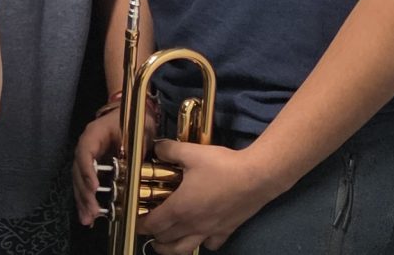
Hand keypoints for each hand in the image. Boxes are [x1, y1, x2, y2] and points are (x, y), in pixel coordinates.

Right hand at [70, 104, 124, 225]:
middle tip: (91, 213)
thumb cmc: (136, 120)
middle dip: (85, 194)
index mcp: (94, 134)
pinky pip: (86, 184)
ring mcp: (87, 157)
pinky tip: (90, 216)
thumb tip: (132, 171)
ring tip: (87, 220)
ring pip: (79, 180)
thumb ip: (133, 149)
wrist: (134, 112)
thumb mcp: (138, 131)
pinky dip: (87, 200)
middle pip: (78, 171)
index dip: (87, 171)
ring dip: (83, 201)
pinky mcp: (93, 167)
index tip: (94, 188)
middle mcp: (86, 146)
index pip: (85, 152)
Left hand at [136, 139, 288, 252]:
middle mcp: (192, 225)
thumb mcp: (191, 152)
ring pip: (185, 249)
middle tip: (148, 227)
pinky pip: (210, 245)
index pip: (152, 224)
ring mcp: (210, 231)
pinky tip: (200, 236)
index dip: (139, 224)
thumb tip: (156, 148)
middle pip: (165, 240)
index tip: (135, 219)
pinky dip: (202, 244)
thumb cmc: (222, 166)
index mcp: (179, 208)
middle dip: (153, 236)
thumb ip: (168, 150)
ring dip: (171, 248)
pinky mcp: (226, 231)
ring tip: (165, 243)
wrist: (258, 177)